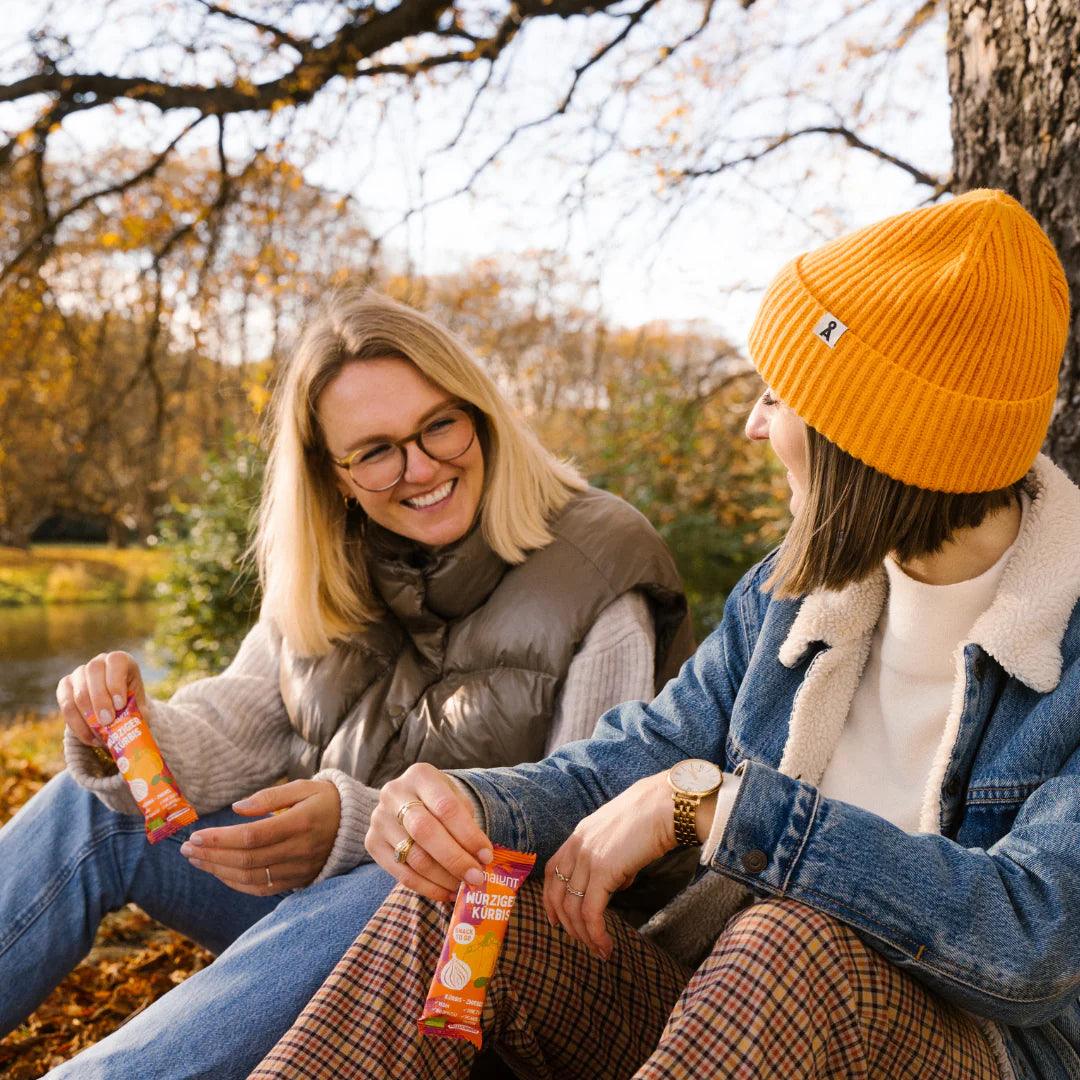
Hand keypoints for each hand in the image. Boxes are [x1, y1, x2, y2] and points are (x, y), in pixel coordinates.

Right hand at [56, 651, 148, 746]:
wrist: (118, 715)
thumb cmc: (132, 708)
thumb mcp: (140, 708)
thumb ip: (137, 714)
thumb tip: (131, 726)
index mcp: (121, 661)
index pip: (116, 661)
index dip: (116, 682)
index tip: (120, 705)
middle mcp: (99, 662)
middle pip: (93, 672)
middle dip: (100, 700)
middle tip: (108, 722)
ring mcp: (79, 673)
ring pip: (78, 690)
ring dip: (88, 715)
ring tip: (100, 734)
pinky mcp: (65, 687)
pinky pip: (65, 704)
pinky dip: (77, 724)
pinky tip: (90, 738)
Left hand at [180, 779, 340, 893]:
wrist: (356, 825)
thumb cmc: (325, 800)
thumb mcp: (303, 787)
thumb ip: (269, 797)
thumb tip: (236, 808)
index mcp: (301, 823)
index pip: (252, 837)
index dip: (221, 839)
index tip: (196, 835)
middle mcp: (300, 850)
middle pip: (247, 860)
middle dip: (212, 855)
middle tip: (187, 848)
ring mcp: (299, 869)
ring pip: (251, 878)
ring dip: (218, 870)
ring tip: (196, 860)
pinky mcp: (298, 881)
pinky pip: (261, 888)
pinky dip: (236, 883)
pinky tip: (219, 871)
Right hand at [366, 763, 493, 903]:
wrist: (406, 800)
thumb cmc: (438, 801)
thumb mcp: (454, 799)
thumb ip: (467, 824)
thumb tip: (481, 860)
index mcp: (420, 775)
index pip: (446, 807)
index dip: (468, 835)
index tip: (486, 856)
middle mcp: (394, 793)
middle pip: (425, 831)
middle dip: (455, 859)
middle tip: (476, 877)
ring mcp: (379, 818)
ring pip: (414, 856)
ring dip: (443, 877)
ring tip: (463, 886)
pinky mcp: (372, 843)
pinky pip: (402, 873)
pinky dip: (427, 887)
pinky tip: (446, 892)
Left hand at [544, 772, 706, 960]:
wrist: (666, 805)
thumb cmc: (652, 816)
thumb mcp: (621, 835)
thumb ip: (612, 858)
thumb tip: (617, 883)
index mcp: (580, 834)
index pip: (553, 870)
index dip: (550, 898)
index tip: (556, 919)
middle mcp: (577, 846)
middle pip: (558, 893)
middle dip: (566, 923)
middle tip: (581, 941)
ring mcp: (587, 858)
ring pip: (572, 908)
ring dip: (584, 935)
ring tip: (599, 950)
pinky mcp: (603, 871)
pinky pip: (591, 912)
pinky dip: (595, 933)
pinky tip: (606, 945)